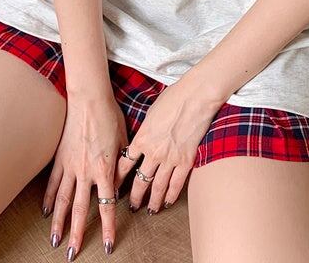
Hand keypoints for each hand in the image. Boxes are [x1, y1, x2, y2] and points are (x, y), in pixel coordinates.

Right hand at [43, 90, 126, 258]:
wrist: (90, 99)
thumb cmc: (110, 117)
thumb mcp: (124, 142)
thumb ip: (122, 165)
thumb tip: (120, 183)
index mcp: (105, 169)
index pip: (107, 205)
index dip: (107, 227)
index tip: (107, 245)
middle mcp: (86, 171)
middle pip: (80, 209)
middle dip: (77, 233)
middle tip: (72, 254)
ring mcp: (70, 164)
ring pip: (63, 199)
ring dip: (59, 222)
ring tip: (54, 241)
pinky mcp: (60, 156)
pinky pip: (53, 182)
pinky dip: (49, 198)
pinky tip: (47, 212)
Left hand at [113, 75, 222, 212]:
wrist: (194, 97)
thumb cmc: (172, 98)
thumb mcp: (151, 113)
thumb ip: (145, 131)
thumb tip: (142, 138)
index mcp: (141, 138)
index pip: (125, 164)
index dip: (118, 178)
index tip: (114, 186)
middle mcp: (153, 152)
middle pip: (140, 180)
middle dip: (135, 196)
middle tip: (132, 206)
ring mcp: (170, 158)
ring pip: (158, 187)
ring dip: (153, 201)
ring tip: (150, 210)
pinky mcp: (186, 160)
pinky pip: (177, 183)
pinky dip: (172, 195)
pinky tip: (169, 202)